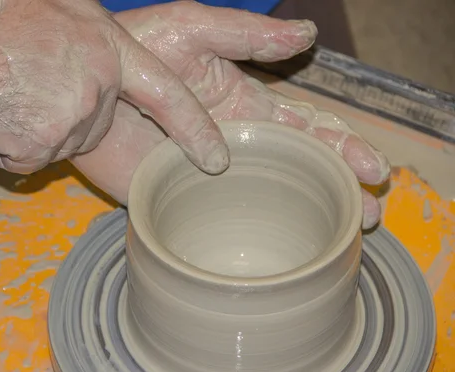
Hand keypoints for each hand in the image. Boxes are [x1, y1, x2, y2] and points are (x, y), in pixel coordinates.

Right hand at [0, 0, 227, 173]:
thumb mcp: (65, 9)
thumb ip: (95, 40)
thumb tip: (107, 62)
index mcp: (109, 50)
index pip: (168, 95)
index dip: (194, 127)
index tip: (217, 157)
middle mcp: (99, 89)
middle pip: (98, 123)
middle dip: (70, 111)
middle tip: (30, 81)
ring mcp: (71, 121)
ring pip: (65, 140)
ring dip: (37, 124)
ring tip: (10, 90)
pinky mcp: (40, 149)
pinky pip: (35, 156)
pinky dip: (13, 141)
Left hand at [72, 2, 389, 228]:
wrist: (86, 85)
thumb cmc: (137, 49)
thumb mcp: (195, 31)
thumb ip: (247, 37)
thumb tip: (309, 35)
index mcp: (247, 106)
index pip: (308, 128)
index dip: (342, 146)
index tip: (371, 167)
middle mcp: (237, 143)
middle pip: (300, 168)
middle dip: (339, 187)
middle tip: (371, 210)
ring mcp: (210, 175)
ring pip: (269, 199)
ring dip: (308, 216)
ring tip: (346, 234)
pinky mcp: (179, 197)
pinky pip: (218, 220)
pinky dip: (249, 236)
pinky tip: (274, 252)